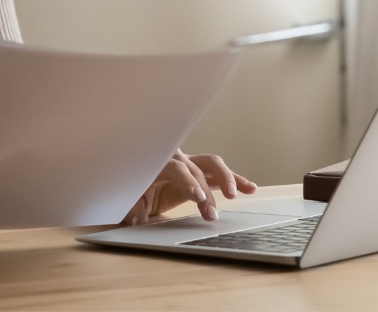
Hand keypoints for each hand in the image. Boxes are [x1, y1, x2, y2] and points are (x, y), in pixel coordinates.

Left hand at [122, 150, 256, 224]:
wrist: (134, 175)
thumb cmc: (131, 185)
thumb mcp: (127, 197)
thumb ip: (132, 206)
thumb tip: (137, 218)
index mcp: (158, 163)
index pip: (177, 170)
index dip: (189, 182)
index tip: (199, 197)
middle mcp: (177, 160)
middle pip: (198, 167)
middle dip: (208, 188)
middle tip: (213, 210)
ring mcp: (190, 164)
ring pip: (212, 164)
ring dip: (227, 177)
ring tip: (237, 193)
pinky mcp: (200, 173)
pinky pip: (219, 175)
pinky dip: (235, 180)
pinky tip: (250, 188)